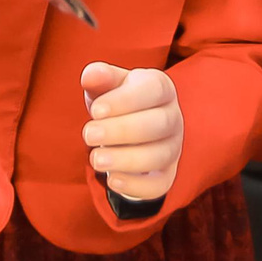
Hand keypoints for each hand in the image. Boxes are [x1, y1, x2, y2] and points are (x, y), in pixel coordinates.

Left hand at [81, 63, 183, 202]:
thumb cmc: (117, 103)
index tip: (95, 111)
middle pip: (158, 124)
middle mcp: (173, 118)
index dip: (125, 100)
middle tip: (88, 135)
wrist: (130, 132)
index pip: (153, 90)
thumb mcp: (108, 86)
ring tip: (95, 160)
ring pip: (159, 156)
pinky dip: (137, 185)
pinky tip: (112, 181)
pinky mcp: (166, 176)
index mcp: (161, 88)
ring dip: (126, 159)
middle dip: (122, 131)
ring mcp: (173, 148)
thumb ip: (100, 78)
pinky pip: (159, 185)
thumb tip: (90, 75)